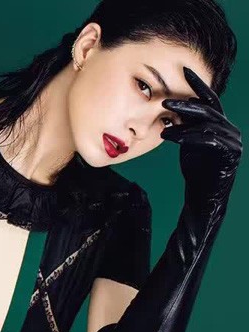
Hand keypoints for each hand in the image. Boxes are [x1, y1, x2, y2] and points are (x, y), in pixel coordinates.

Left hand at [162, 66, 241, 214]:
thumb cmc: (196, 169)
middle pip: (208, 109)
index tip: (184, 70)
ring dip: (183, 120)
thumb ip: (185, 125)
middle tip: (165, 100)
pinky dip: (187, 136)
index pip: (209, 100)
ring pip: (207, 124)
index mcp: (221, 124)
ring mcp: (233, 141)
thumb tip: (170, 110)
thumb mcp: (188, 143)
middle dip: (186, 102)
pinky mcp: (230, 153)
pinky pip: (207, 140)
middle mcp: (230, 129)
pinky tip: (169, 135)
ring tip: (163, 118)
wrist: (205, 195)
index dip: (198, 85)